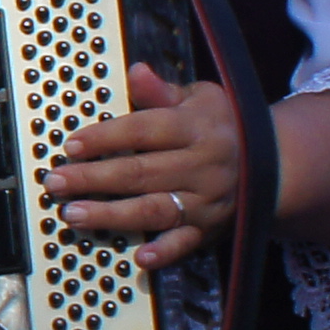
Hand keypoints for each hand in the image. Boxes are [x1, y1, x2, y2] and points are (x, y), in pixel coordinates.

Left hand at [44, 65, 240, 272]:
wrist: (274, 164)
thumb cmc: (222, 126)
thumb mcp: (200, 99)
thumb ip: (163, 92)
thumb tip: (136, 72)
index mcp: (196, 128)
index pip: (144, 131)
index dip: (105, 138)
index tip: (70, 145)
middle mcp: (202, 165)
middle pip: (140, 173)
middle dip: (93, 178)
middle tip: (55, 183)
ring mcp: (206, 200)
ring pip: (154, 209)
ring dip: (112, 214)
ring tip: (73, 215)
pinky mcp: (209, 228)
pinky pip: (185, 243)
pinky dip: (164, 252)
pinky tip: (139, 257)